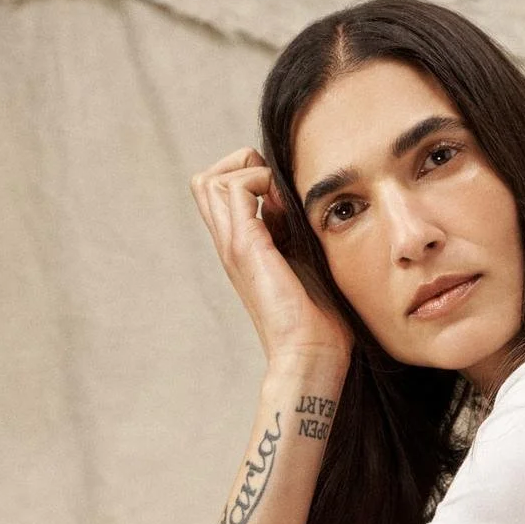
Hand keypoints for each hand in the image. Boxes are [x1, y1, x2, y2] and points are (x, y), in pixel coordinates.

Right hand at [190, 146, 353, 369]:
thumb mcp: (304, 263)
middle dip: (242, 167)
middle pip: (206, 181)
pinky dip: (261, 181)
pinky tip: (286, 210)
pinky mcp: (245, 247)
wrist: (311, 356)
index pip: (221, 193)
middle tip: (278, 194)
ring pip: (210, 179)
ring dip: (249, 173)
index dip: (252, 179)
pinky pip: (236, 187)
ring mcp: (232, 245)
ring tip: (280, 202)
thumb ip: (292, 231)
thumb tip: (288, 198)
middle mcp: (229, 245)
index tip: (285, 203)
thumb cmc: (318, 322)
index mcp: (241, 249)